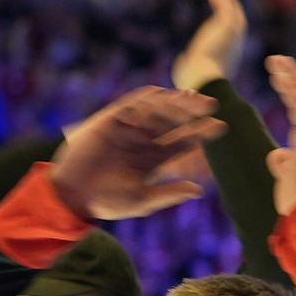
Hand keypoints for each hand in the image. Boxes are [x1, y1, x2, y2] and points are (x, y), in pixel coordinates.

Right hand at [49, 86, 221, 221]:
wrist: (74, 195)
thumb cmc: (108, 201)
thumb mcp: (143, 200)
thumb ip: (169, 193)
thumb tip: (199, 190)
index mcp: (154, 158)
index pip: (183, 141)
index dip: (201, 133)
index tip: (222, 126)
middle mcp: (144, 140)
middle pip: (174, 121)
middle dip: (192, 111)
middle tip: (213, 103)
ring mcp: (127, 129)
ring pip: (156, 110)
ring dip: (173, 102)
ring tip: (192, 96)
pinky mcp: (110, 121)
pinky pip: (130, 105)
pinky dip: (145, 99)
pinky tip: (162, 94)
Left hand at [174, 0, 247, 90]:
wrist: (204, 78)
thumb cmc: (195, 79)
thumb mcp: (194, 69)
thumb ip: (190, 62)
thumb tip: (182, 60)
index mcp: (231, 54)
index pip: (232, 34)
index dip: (228, 21)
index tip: (221, 13)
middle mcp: (236, 42)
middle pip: (237, 17)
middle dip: (230, 3)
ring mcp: (233, 32)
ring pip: (232, 7)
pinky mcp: (226, 23)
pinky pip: (224, 3)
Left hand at [265, 54, 295, 210]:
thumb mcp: (287, 175)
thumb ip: (284, 161)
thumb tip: (278, 155)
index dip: (289, 89)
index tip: (276, 75)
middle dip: (290, 76)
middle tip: (274, 59)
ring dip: (290, 76)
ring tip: (275, 60)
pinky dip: (294, 89)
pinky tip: (281, 75)